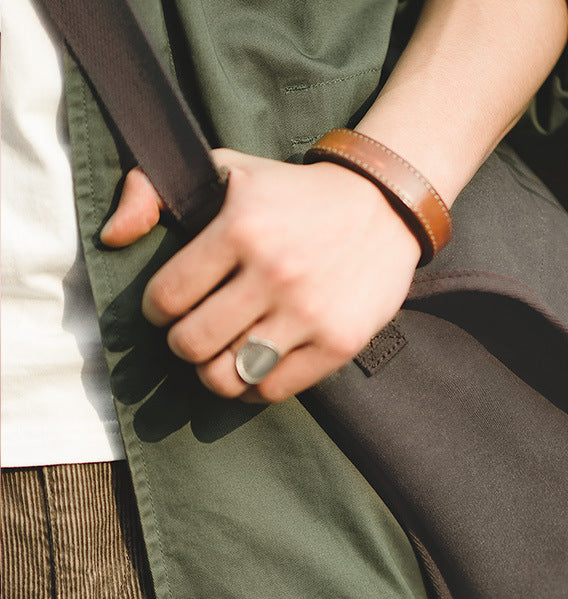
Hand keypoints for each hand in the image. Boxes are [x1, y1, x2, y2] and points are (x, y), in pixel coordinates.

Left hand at [101, 149, 420, 401]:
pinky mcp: (338, 343)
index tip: (172, 307)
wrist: (383, 208)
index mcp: (239, 229)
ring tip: (222, 355)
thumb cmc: (295, 195)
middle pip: (191, 344)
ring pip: (228, 377)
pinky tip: (256, 366)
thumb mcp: (226, 169)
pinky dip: (255, 387)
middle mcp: (274, 273)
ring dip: (215, 372)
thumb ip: (152, 189)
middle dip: (183, 343)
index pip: (165, 299)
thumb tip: (113, 238)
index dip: (158, 310)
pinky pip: (274, 391)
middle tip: (196, 331)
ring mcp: (309, 312)